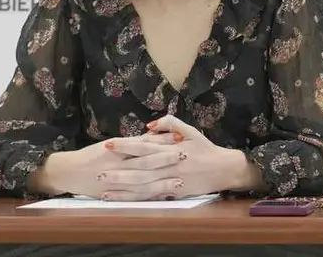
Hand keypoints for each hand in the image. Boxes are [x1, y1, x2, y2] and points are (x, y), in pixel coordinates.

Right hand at [31, 131, 174, 198]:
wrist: (68, 172)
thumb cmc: (92, 156)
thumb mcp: (110, 144)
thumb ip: (132, 142)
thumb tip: (154, 134)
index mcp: (116, 149)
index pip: (142, 143)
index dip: (161, 141)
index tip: (178, 137)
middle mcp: (117, 164)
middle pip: (145, 162)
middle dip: (165, 159)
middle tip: (184, 155)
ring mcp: (115, 181)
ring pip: (142, 182)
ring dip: (161, 182)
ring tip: (179, 182)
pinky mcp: (114, 194)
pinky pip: (134, 196)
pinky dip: (149, 196)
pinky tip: (163, 197)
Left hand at [98, 115, 260, 200]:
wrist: (224, 168)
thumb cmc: (206, 148)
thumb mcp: (191, 130)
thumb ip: (171, 123)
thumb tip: (150, 124)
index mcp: (170, 148)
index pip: (143, 146)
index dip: (125, 145)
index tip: (108, 144)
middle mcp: (168, 164)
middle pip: (139, 167)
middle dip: (118, 168)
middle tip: (98, 169)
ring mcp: (170, 180)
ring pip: (142, 184)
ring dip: (122, 186)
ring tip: (104, 186)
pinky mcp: (173, 192)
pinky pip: (151, 195)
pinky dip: (135, 197)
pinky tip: (121, 198)